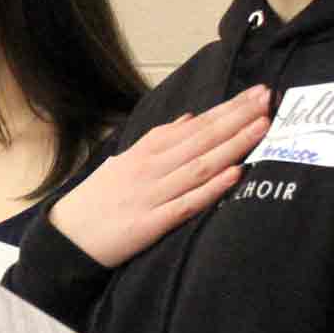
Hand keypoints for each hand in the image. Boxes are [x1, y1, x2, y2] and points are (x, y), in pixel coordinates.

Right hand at [50, 85, 270, 267]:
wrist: (67, 238)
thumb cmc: (98, 199)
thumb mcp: (124, 161)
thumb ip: (158, 141)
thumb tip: (190, 119)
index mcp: (144, 152)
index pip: (194, 125)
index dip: (226, 109)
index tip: (255, 94)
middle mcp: (149, 168)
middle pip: (201, 139)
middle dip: (237, 118)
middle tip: (267, 99)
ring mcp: (151, 195)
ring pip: (199, 166)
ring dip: (232, 146)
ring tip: (261, 128)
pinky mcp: (150, 224)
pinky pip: (186, 203)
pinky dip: (211, 189)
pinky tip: (234, 174)